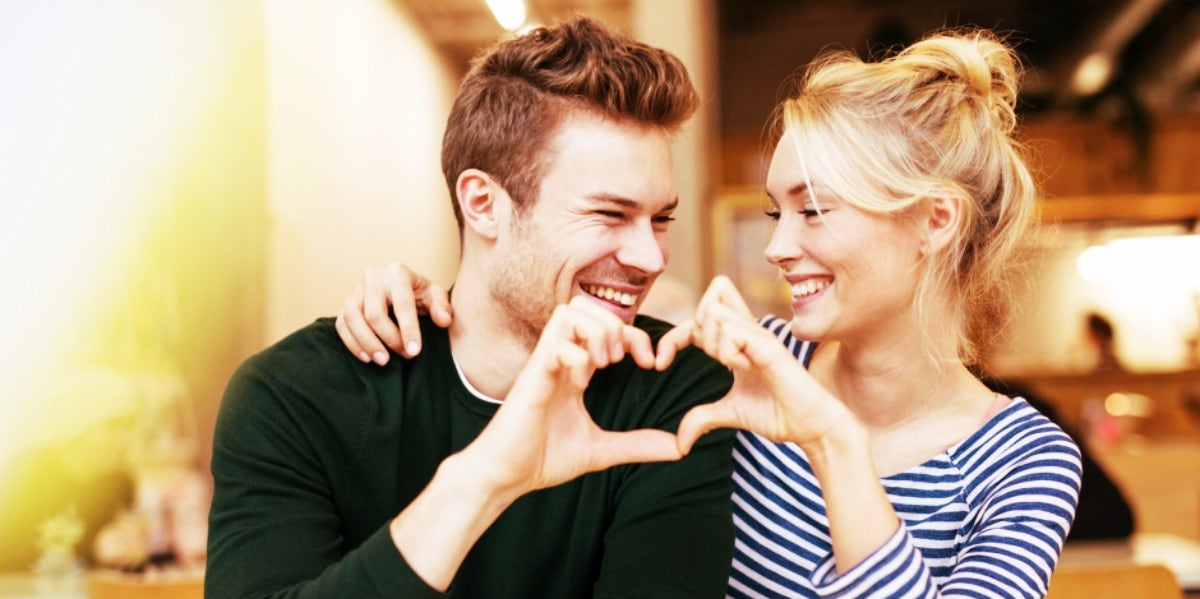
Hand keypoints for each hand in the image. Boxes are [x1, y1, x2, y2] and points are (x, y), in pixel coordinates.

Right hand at [335, 263, 452, 364]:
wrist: (399, 287)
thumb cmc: (419, 293)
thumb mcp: (434, 295)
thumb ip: (442, 306)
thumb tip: (444, 320)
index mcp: (398, 273)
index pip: (402, 304)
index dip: (408, 329)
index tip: (414, 352)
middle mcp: (374, 277)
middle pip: (374, 313)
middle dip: (388, 338)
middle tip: (403, 356)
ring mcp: (356, 290)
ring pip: (353, 318)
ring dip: (366, 343)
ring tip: (382, 361)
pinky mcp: (346, 304)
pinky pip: (342, 324)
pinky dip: (351, 343)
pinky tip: (367, 357)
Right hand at [458, 296, 675, 499]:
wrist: (504, 477)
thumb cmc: (542, 458)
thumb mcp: (601, 450)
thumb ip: (638, 445)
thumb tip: (679, 449)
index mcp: (575, 368)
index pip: (608, 326)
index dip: (636, 336)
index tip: (651, 364)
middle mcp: (560, 358)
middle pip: (586, 305)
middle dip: (614, 325)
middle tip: (621, 361)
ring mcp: (544, 364)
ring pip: (570, 312)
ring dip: (596, 333)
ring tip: (603, 365)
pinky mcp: (531, 377)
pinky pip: (555, 344)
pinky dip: (576, 356)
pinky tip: (582, 382)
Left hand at [656, 276, 848, 453]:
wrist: (812, 426)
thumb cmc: (778, 414)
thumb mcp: (730, 413)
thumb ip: (703, 418)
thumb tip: (680, 442)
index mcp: (737, 341)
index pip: (697, 317)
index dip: (672, 336)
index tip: (658, 364)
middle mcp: (748, 331)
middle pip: (707, 299)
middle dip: (689, 329)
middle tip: (698, 361)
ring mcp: (759, 335)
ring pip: (713, 312)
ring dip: (711, 341)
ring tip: (730, 365)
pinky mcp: (769, 346)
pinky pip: (732, 332)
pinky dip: (728, 352)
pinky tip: (744, 368)